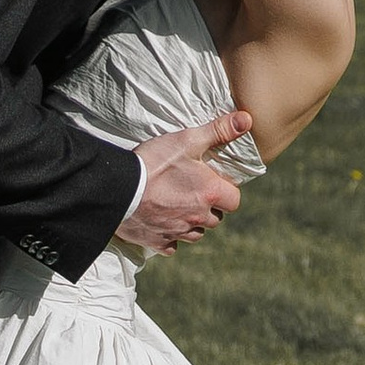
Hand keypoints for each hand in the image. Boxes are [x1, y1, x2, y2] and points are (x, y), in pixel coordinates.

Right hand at [114, 108, 248, 255]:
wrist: (117, 187)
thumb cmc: (154, 162)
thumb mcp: (188, 140)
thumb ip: (219, 131)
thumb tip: (247, 120)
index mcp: (210, 194)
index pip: (234, 200)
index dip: (225, 190)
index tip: (212, 180)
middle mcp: (198, 217)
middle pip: (216, 219)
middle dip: (209, 207)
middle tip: (193, 190)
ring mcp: (178, 232)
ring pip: (196, 233)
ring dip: (192, 222)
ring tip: (178, 205)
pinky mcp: (157, 242)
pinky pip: (171, 245)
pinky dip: (170, 236)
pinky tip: (162, 221)